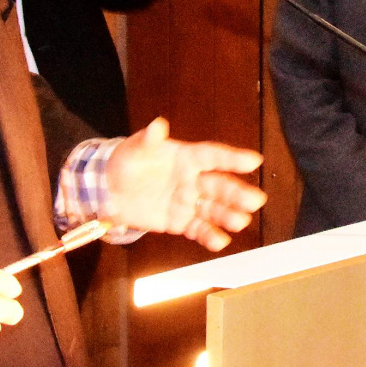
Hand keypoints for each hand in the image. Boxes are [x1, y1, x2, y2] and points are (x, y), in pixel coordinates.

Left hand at [106, 118, 267, 250]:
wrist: (110, 191)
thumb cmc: (126, 163)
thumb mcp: (134, 148)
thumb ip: (148, 139)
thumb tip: (157, 125)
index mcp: (187, 157)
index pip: (213, 156)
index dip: (233, 158)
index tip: (254, 161)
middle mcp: (193, 180)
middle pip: (219, 186)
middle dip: (238, 194)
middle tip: (255, 200)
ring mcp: (188, 202)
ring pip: (213, 209)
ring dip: (228, 216)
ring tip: (240, 222)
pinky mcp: (180, 222)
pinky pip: (198, 230)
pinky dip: (209, 236)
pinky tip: (220, 241)